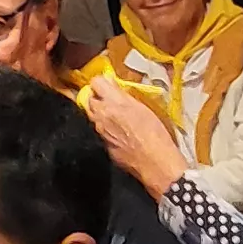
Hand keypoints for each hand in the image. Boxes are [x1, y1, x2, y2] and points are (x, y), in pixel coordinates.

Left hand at [77, 78, 188, 193]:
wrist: (153, 161)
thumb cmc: (154, 132)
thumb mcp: (141, 107)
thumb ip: (122, 94)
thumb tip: (111, 84)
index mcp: (111, 102)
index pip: (96, 82)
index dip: (103, 82)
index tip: (110, 85)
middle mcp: (99, 116)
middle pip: (88, 98)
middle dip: (97, 97)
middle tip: (111, 100)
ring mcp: (98, 131)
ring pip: (92, 115)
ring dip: (100, 113)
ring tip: (116, 117)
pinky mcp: (102, 144)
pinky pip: (99, 131)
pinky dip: (105, 128)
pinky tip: (119, 133)